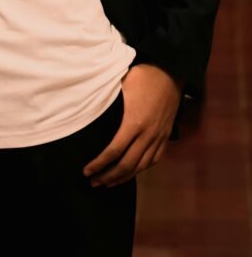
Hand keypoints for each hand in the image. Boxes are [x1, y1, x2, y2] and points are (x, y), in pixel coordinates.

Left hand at [82, 64, 182, 187]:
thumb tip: (86, 108)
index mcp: (133, 123)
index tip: (87, 171)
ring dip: (124, 177)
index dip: (99, 164)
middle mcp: (147, 135)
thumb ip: (106, 102)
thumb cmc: (142, 77)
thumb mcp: (120, 86)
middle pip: (126, 165)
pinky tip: (132, 172)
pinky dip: (141, 169)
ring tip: (109, 183)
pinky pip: (154, 160)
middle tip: (94, 182)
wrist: (170, 72)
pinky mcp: (165, 136)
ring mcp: (158, 137)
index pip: (113, 152)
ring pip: (141, 166)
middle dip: (108, 176)